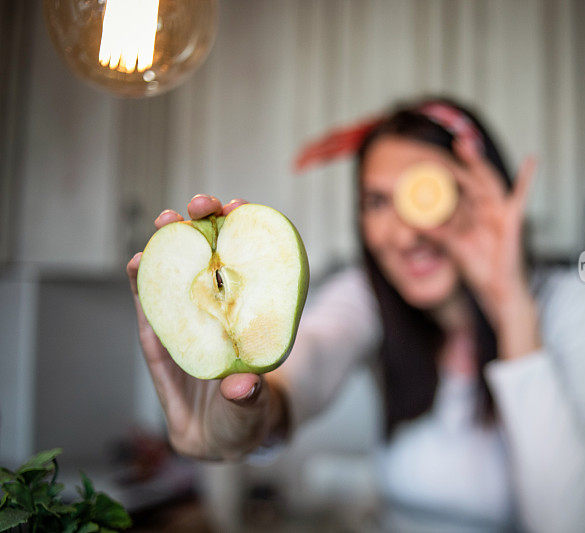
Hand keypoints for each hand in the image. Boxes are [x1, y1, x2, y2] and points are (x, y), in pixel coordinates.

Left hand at [127, 195, 280, 458]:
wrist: (262, 424)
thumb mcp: (238, 422)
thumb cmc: (237, 428)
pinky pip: (243, 276)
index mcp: (178, 360)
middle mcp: (193, 331)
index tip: (140, 257)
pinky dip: (242, 249)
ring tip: (213, 204)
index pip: (156, 318)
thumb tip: (240, 385)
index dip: (146, 287)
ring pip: (209, 271)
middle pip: (178, 283)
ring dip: (209, 236)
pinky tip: (244, 221)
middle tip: (180, 214)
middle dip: (175, 247)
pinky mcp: (244, 310)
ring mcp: (218, 317)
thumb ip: (240, 404)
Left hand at [428, 139, 535, 327]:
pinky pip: (521, 196)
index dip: (446, 174)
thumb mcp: (452, 247)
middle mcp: (485, 210)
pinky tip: (531, 160)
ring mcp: (499, 213)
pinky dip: (528, 178)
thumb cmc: (479, 270)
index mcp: (472, 215)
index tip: (430, 160)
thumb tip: (413, 220)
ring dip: (478, 163)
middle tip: (452, 142)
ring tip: (466, 145)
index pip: (458, 189)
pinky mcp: (512, 220)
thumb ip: (435, 233)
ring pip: (488, 182)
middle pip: (473, 180)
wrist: (497, 290)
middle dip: (463, 161)